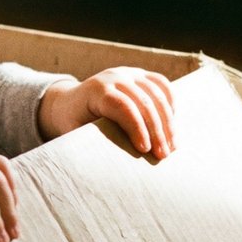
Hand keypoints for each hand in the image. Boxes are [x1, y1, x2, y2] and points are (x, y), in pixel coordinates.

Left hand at [38, 67, 175, 158]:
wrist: (69, 102)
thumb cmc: (73, 124)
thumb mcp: (73, 134)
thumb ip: (89, 144)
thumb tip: (108, 168)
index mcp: (95, 90)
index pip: (121, 106)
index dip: (136, 127)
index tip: (145, 150)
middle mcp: (113, 77)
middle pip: (143, 101)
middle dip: (156, 131)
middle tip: (163, 156)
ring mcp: (128, 73)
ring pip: (157, 94)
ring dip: (168, 122)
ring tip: (171, 147)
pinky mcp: (140, 74)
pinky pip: (162, 84)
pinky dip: (170, 104)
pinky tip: (172, 125)